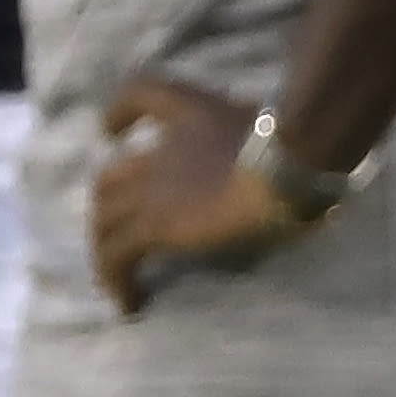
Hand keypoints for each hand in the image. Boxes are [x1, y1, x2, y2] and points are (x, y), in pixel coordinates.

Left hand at [88, 75, 312, 306]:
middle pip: (109, 178)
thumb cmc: (292, 148)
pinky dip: (114, 279)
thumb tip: (278, 144)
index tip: (110, 131)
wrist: (283, 170)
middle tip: (120, 235)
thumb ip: (262, 132)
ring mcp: (152, 190)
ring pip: (103, 220)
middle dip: (108, 209)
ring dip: (105, 249)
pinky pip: (116, 257)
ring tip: (118, 277)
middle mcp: (161, 151)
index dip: (120, 112)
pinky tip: (130, 302)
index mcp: (192, 114)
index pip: (142, 94)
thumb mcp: (274, 125)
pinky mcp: (153, 227)